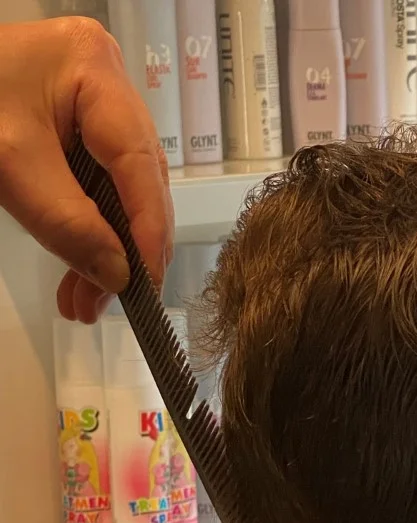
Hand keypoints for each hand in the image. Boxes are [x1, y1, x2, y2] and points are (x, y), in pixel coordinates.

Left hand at [0, 17, 173, 323]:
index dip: (148, 229)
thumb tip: (119, 277)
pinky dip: (88, 231)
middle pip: (135, 180)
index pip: (138, 162)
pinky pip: (97, 185)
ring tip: (85, 303)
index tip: (146, 285)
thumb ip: (67, 223)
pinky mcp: (79, 126)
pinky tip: (80, 275)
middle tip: (110, 303)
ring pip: (119, 190)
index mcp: (95, 70)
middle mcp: (110, 83)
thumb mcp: (11, 167)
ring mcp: (97, 104)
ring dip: (106, 251)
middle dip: (124, 249)